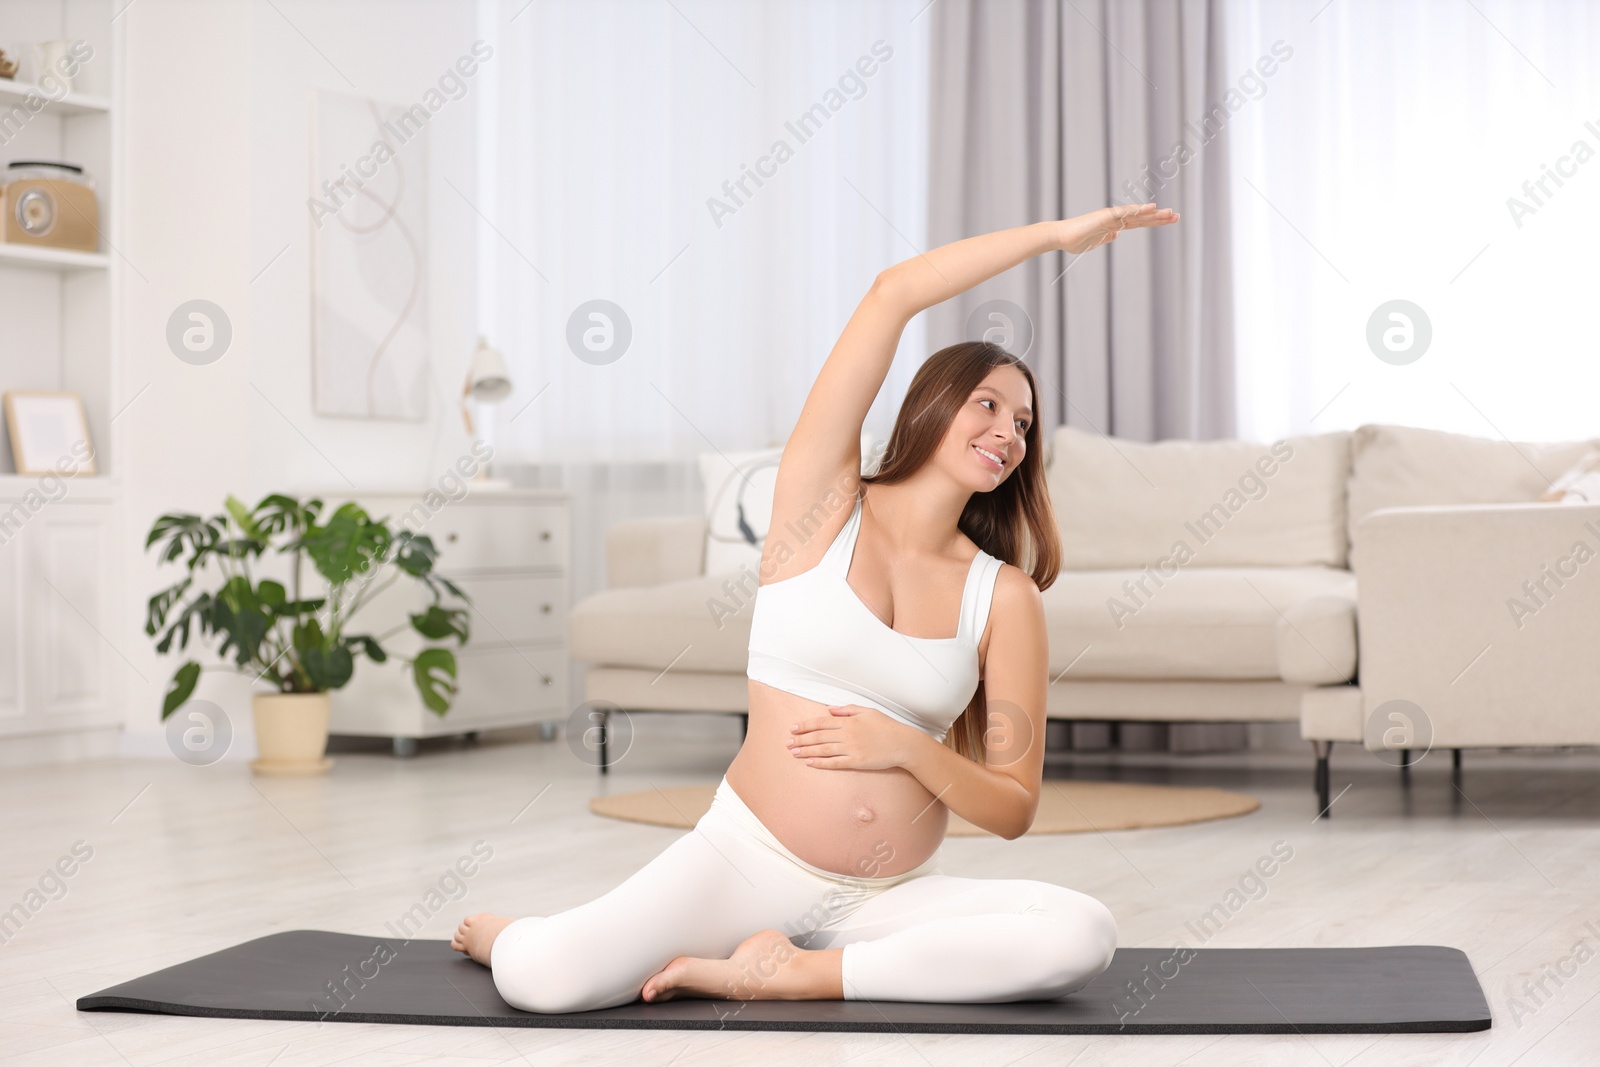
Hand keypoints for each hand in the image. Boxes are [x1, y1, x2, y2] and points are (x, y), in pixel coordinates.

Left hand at [788, 704, 913, 770]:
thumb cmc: (887, 726)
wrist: (903, 743)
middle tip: (787, 742)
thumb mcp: (868, 711)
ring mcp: (852, 748)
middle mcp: (848, 734)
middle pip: (819, 736)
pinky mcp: (857, 761)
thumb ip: (848, 709)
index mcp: (849, 721)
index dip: (805, 725)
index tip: (793, 728)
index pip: (821, 722)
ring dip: (806, 751)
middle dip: (801, 739)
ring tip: (793, 752)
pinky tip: (810, 763)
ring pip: (823, 749)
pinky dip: (821, 763)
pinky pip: (835, 763)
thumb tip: (830, 708)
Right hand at [1058, 203, 1178, 253]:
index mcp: (1115, 226)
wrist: (1060, 237)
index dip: (1154, 222)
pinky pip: (1126, 213)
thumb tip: (1117, 234)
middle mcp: (1115, 219)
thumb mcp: (1095, 242)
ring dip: (1154, 214)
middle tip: (1177, 216)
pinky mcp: (1106, 216)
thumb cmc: (1074, 240)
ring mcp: (1111, 216)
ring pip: (1137, 214)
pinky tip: (1152, 208)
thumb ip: (1106, 237)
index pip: (1139, 223)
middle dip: (1160, 218)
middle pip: (1142, 218)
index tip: (1169, 220)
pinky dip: (1139, 210)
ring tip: (1170, 213)